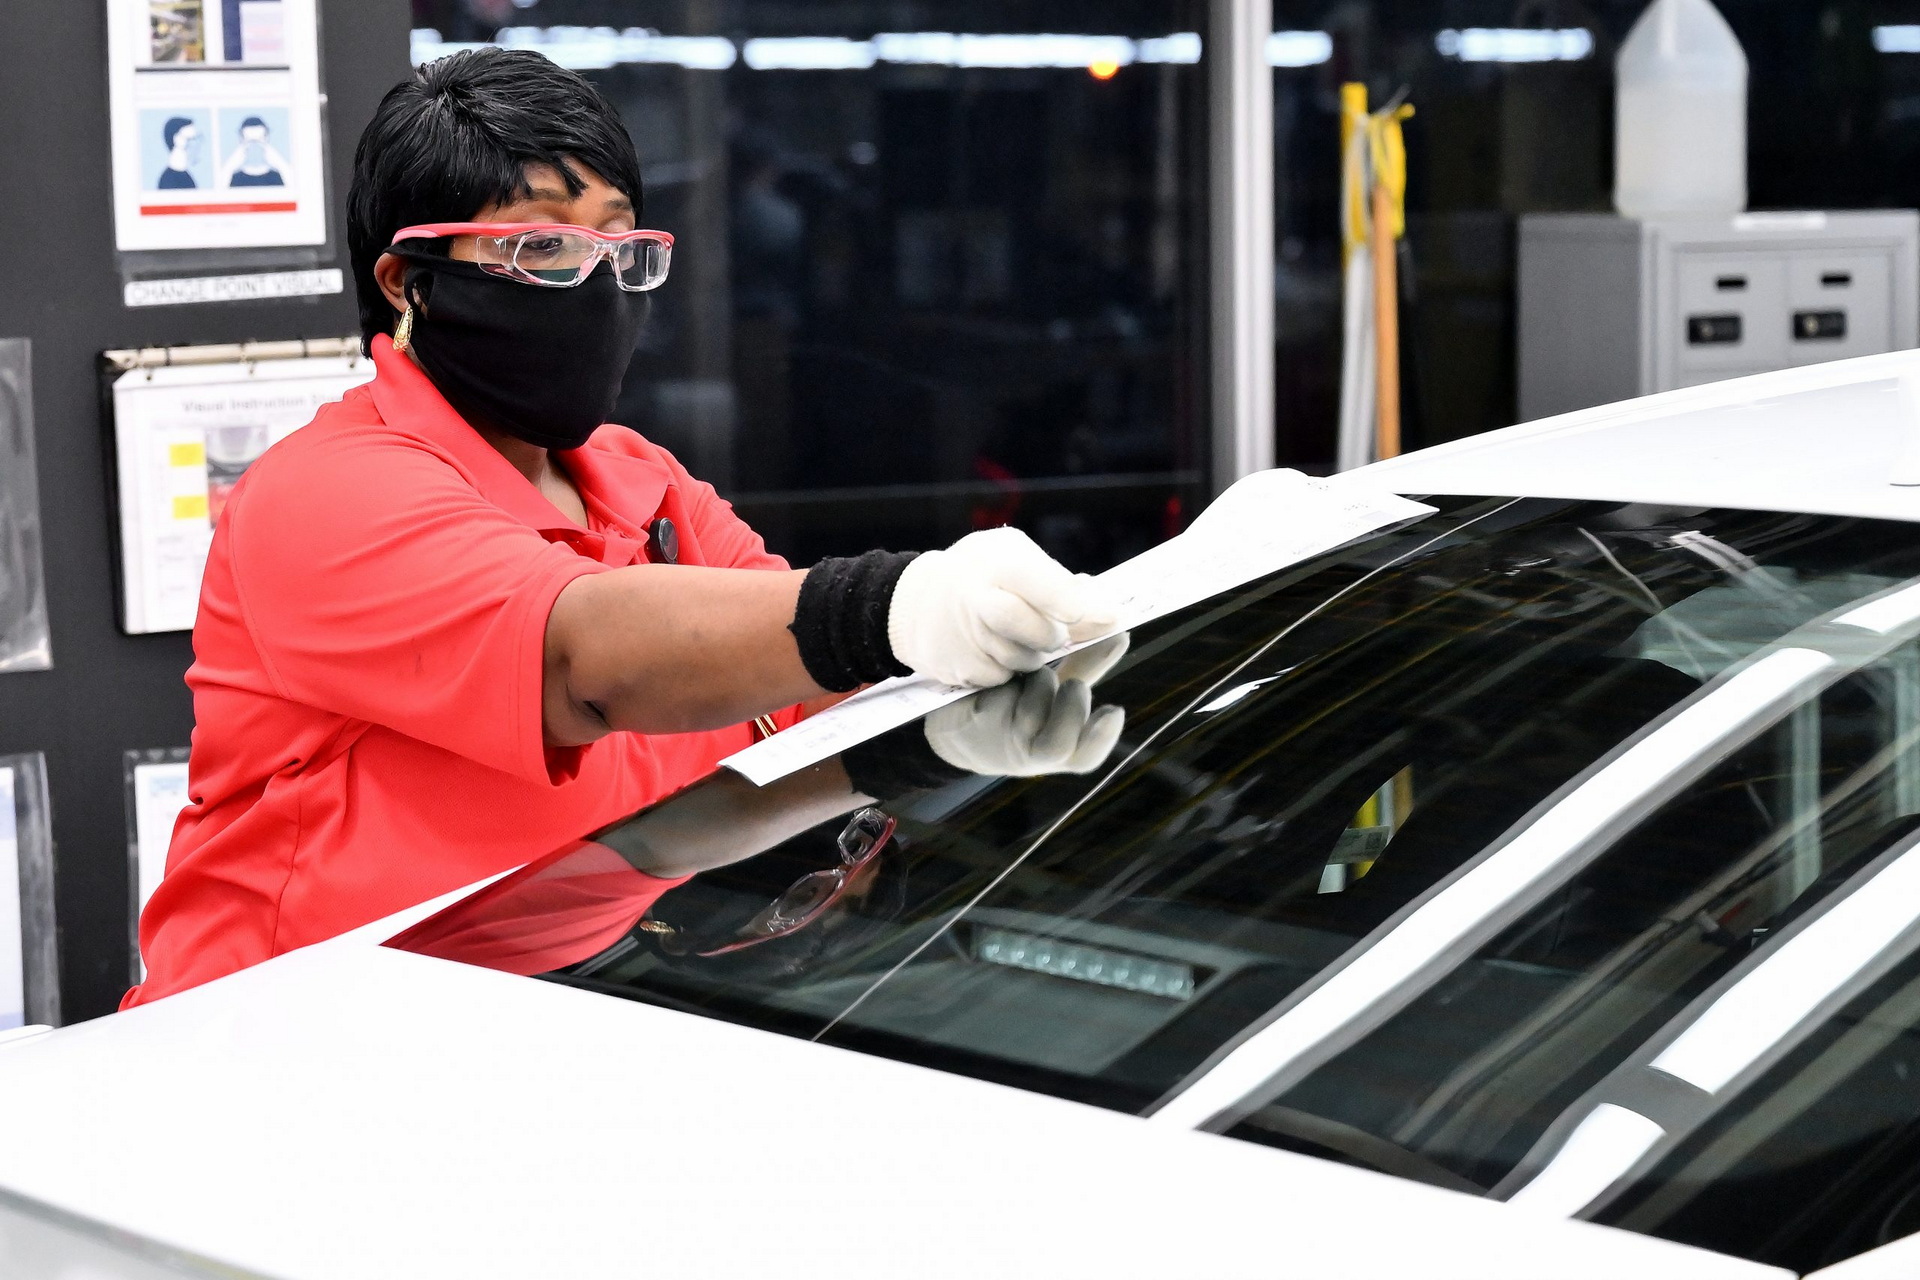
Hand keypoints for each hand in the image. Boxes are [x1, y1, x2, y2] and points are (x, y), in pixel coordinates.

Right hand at [888, 527, 1117, 687]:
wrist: (914, 604)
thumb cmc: (980, 574)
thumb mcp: (1014, 558)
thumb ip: (1060, 583)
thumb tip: (1109, 614)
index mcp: (995, 563)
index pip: (1029, 578)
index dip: (1058, 596)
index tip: (1079, 609)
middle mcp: (975, 600)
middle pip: (1025, 626)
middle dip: (1051, 634)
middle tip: (1058, 632)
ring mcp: (965, 638)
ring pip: (1022, 659)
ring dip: (1034, 652)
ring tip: (1019, 632)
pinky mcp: (960, 670)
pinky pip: (1003, 678)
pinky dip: (1010, 667)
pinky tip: (994, 647)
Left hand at [923, 633, 1127, 776]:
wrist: (959, 710)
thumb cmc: (1019, 698)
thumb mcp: (1055, 685)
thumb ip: (1087, 665)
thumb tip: (1122, 635)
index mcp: (1055, 749)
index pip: (1084, 757)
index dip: (1100, 739)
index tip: (1115, 710)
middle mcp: (1029, 756)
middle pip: (1060, 743)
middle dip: (1073, 705)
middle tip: (1073, 683)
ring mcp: (999, 743)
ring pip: (1033, 711)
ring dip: (1041, 684)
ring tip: (1031, 675)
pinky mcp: (977, 720)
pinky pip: (1005, 693)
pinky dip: (1015, 680)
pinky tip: (1007, 676)